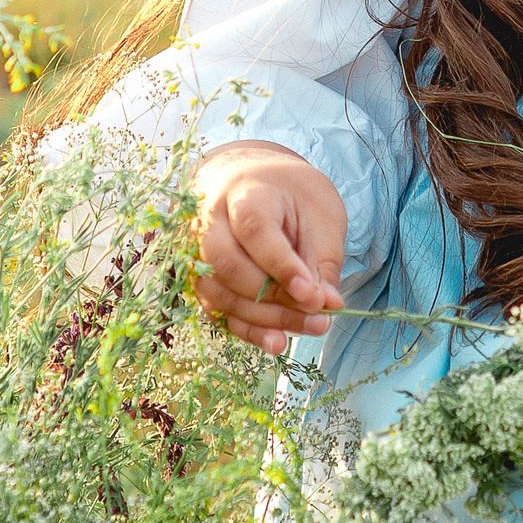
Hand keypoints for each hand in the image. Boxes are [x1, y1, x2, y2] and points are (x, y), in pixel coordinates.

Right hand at [191, 139, 346, 352]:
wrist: (253, 181)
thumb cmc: (293, 196)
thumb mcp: (320, 214)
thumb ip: (322, 259)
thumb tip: (327, 304)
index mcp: (242, 193)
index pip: (255, 231)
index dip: (283, 267)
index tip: (315, 296)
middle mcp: (208, 222)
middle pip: (227, 266)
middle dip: (274, 299)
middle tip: (320, 316)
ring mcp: (195, 253)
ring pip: (218, 295)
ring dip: (265, 320)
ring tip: (311, 328)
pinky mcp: (199, 280)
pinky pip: (217, 312)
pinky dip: (248, 330)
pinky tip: (278, 342)